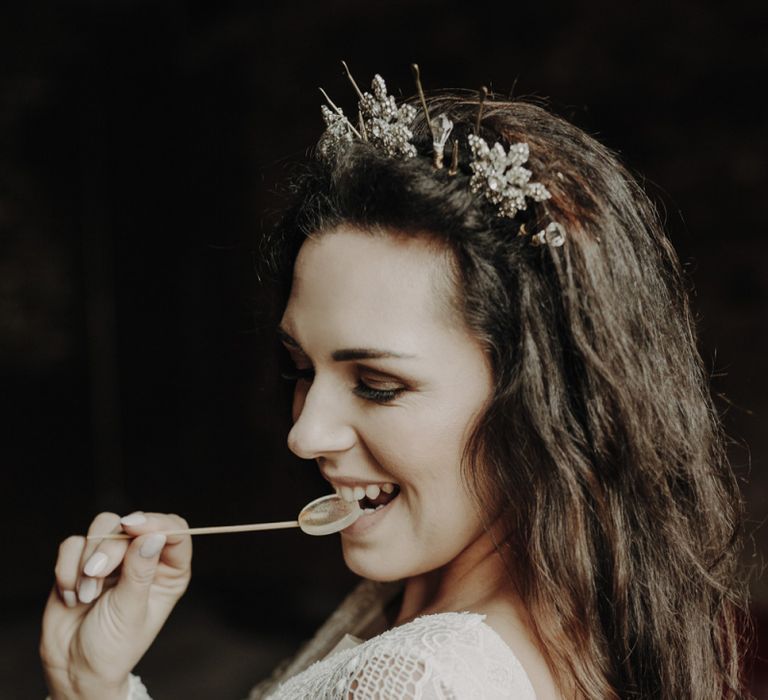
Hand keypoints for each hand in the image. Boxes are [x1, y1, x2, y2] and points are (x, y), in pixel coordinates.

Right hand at [40, 512, 191, 699]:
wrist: (73, 669)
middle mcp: (143, 558)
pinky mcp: (82, 560)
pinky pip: (73, 544)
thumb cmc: (112, 647)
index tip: (132, 527)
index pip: (175, 531)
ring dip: (88, 558)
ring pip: (103, 526)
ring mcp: (113, 557)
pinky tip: (71, 596)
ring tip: (86, 594)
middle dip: (111, 546)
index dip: (156, 523)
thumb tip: (153, 535)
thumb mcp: (131, 611)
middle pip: (133, 525)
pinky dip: (67, 568)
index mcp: (169, 571)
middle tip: (97, 573)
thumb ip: (140, 571)